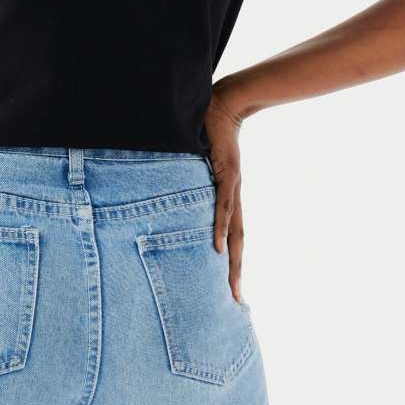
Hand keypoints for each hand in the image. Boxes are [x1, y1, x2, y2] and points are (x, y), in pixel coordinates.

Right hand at [203, 89, 244, 302]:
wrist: (225, 103)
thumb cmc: (208, 131)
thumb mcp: (196, 162)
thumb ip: (186, 178)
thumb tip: (168, 188)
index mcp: (227, 197)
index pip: (231, 236)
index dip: (230, 262)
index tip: (230, 288)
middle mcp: (233, 197)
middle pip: (236, 243)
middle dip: (234, 273)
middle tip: (235, 301)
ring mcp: (232, 187)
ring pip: (234, 231)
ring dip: (231, 260)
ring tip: (230, 285)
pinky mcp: (227, 174)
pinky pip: (222, 206)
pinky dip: (220, 227)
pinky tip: (217, 247)